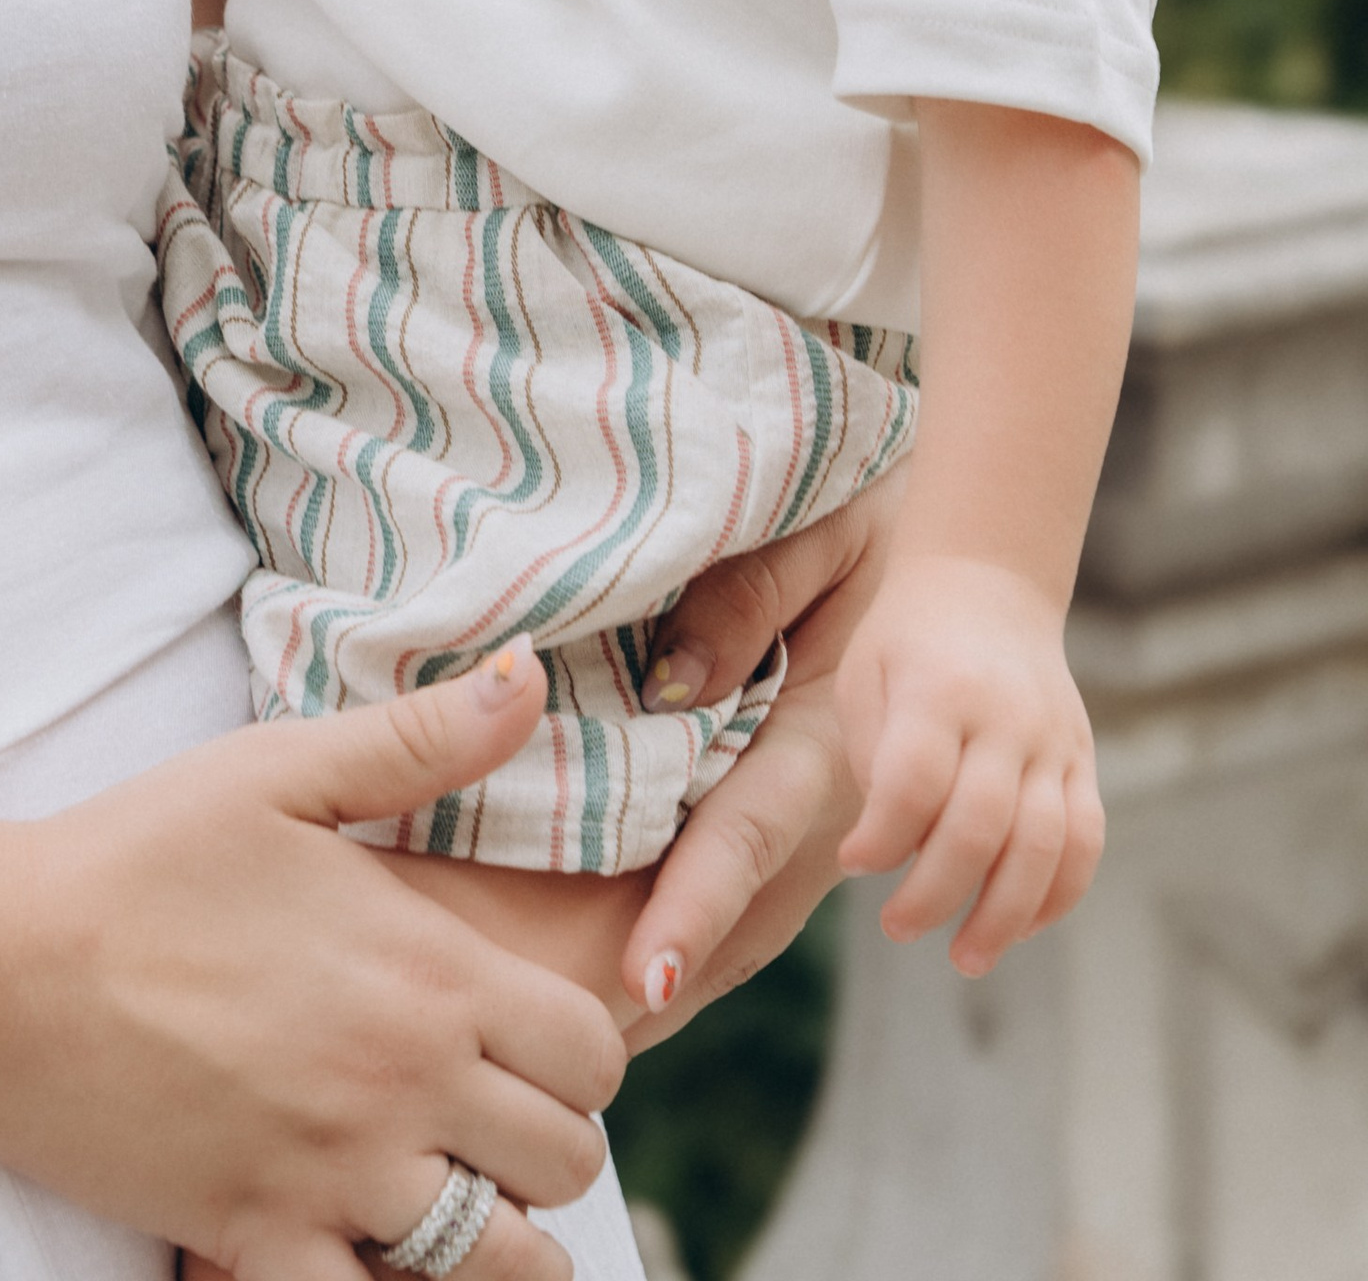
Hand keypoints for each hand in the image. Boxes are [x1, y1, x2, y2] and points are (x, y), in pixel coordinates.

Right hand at [0, 646, 620, 1278]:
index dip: (578, 1049)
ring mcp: (335, 1176)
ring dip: (492, 1234)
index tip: (524, 1036)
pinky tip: (358, 1247)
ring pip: (500, 1261)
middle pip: (567, 1161)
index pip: (592, 1050)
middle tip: (482, 1112)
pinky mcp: (259, 1239)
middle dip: (543, 1141)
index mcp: (425, 968)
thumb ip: (418, 738)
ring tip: (441, 1188)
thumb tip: (530, 675)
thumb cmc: (136, 856)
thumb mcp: (278, 771)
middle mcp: (403, 1083)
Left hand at [619, 476, 898, 1036]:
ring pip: (768, 915)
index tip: (647, 980)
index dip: (696, 907)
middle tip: (589, 1049)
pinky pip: (785, 888)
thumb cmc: (870, 512)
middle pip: (761, 907)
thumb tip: (674, 693)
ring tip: (615, 1030)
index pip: (748, 832)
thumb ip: (743, 603)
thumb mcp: (810, 535)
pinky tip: (685, 968)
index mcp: (829, 733)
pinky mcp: (852, 815)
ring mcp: (858, 817)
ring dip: (711, 966)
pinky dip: (734, 931)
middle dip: (682, 978)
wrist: (972, 539)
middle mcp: (849, 795)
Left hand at [833, 556, 1101, 973]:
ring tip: (966, 957)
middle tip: (898, 927)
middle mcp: (1004, 717)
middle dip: (938, 894)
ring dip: (1005, 914)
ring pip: (1044, 845)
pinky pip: (1085, 841)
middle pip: (981, 825)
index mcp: (938, 689)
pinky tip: (1021, 925)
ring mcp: (1053, 741)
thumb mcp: (865, 675)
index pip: (915, 780)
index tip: (853, 864)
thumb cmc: (906, 639)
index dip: (883, 836)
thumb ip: (874, 758)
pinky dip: (1058, 894)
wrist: (986, 580)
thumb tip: (887, 851)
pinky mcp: (1082, 760)